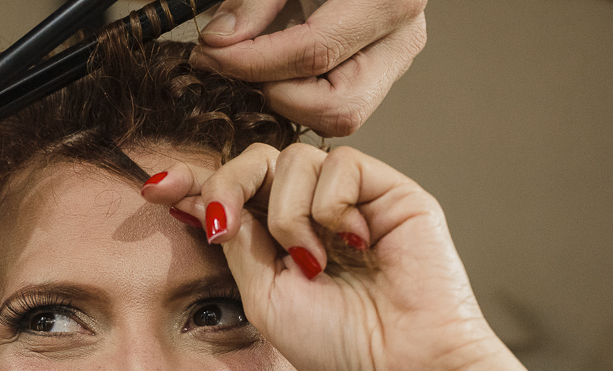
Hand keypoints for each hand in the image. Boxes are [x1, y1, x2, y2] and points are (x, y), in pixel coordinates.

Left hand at [141, 144, 502, 370]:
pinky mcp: (388, 192)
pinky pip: (340, 163)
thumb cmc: (337, 347)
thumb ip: (238, 242)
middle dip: (228, 183)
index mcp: (277, 242)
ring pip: (293, 159)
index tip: (154, 189)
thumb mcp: (263, 296)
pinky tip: (352, 244)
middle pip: (256, 161)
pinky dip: (331, 204)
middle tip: (221, 225)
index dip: (194, 182)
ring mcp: (351, 201)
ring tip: (313, 262)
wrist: (399, 370)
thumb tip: (207, 197)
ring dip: (287, 212)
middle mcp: (312, 215)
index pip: (233, 194)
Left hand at [190, 0, 426, 136]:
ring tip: (261, 61)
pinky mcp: (378, 74)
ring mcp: (394, 62)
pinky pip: (333, 106)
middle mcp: (401, 39)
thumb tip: (219, 42)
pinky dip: (298, 93)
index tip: (212, 54)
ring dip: (288, 98)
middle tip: (240, 66)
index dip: (254, 62)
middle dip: (279, 95)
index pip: (314, 52)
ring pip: (337, 118)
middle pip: (336, 108)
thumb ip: (253, 1)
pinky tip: (280, 64)